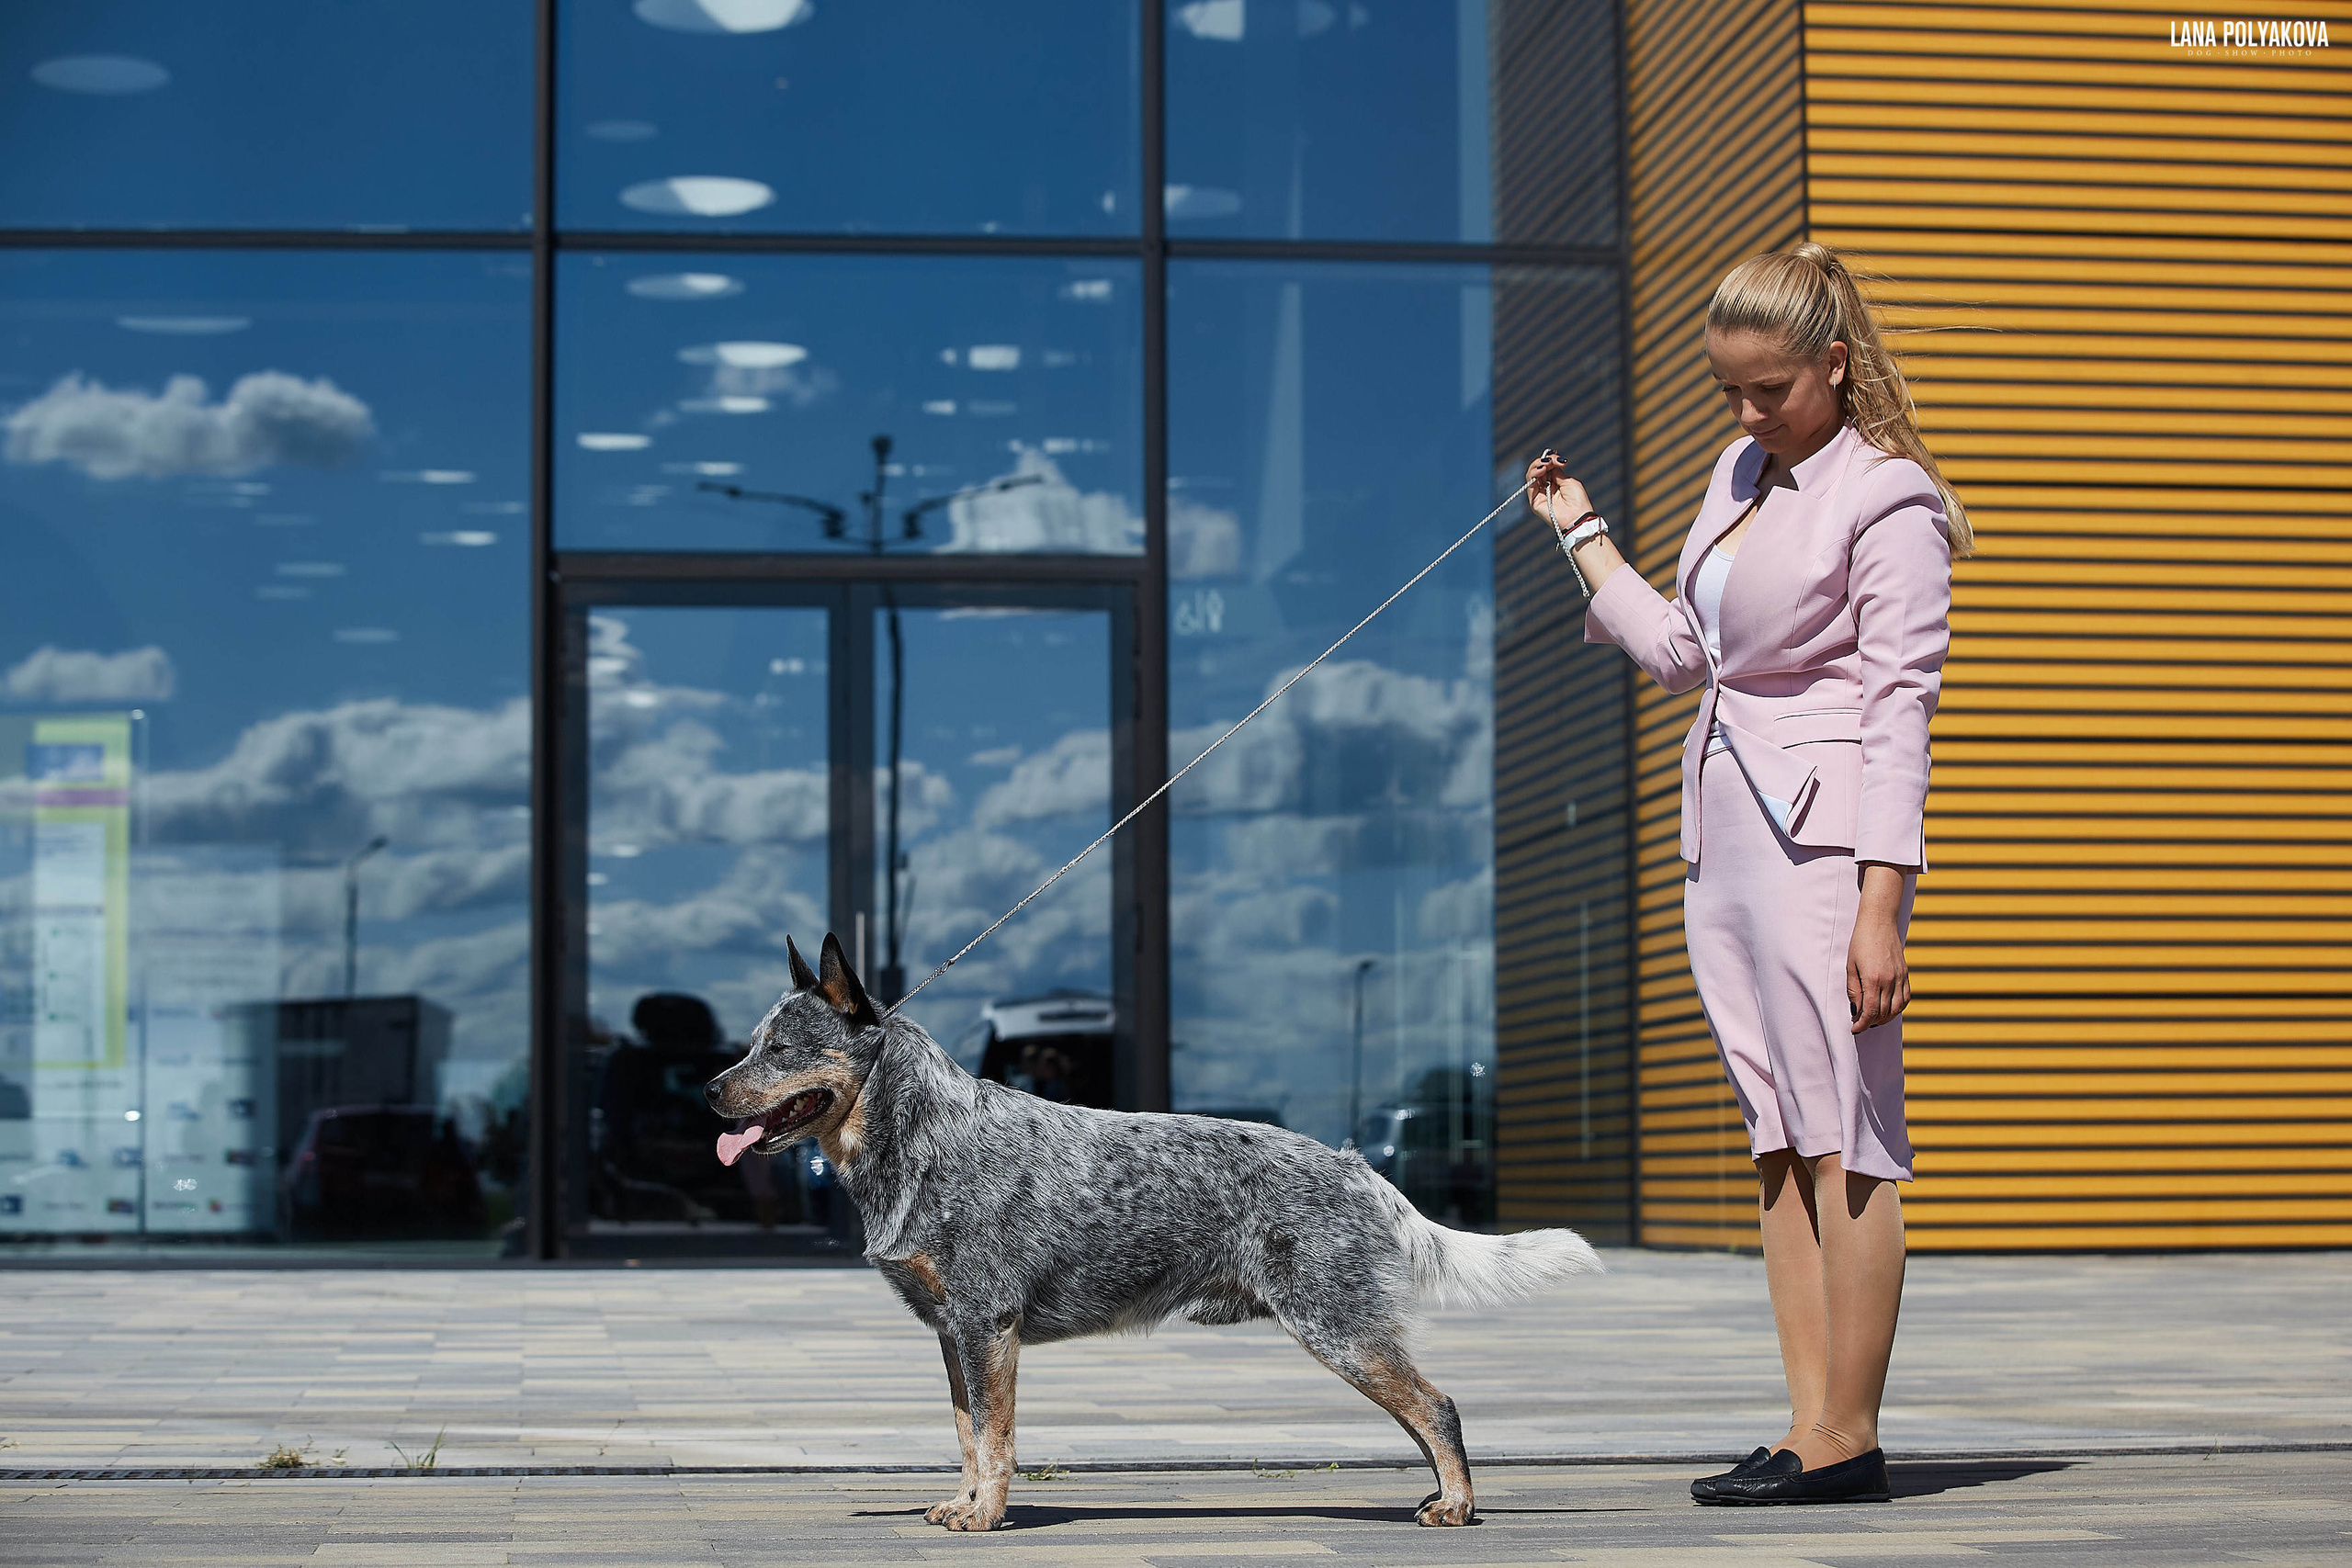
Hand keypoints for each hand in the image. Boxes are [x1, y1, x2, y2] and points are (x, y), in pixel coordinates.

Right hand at [1525, 454, 1592, 534]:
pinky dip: (1533, 474)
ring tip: (1546, 464)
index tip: (1557, 456)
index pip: (1547, 468)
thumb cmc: (1577, 501)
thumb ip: (1556, 472)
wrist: (1577, 517)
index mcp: (1556, 484)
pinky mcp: (1534, 501)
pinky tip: (1541, 470)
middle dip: (1544, 461)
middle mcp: (1546, 488)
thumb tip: (1549, 462)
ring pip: (1531, 475)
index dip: (1550, 459)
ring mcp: (1539, 495)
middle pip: (1538, 469)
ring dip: (1538, 465)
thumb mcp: (1568, 481)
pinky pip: (1529, 485)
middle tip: (1552, 460)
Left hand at [1846, 863, 1911, 1032]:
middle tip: (1861, 1024)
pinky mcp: (1906, 973)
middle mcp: (1889, 980)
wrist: (1879, 922)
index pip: (1870, 1011)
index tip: (1855, 1029)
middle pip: (1884, 1013)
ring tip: (1874, 1020)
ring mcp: (1900, 977)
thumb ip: (1854, 989)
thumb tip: (1856, 1010)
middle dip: (1871, 1023)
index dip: (1862, 1024)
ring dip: (1886, 1018)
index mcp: (1873, 979)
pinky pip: (1906, 998)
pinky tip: (1889, 1010)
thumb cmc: (1860, 942)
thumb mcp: (1850, 966)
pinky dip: (1898, 1008)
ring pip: (1897, 1008)